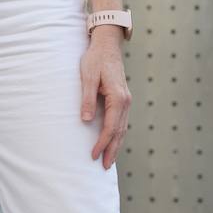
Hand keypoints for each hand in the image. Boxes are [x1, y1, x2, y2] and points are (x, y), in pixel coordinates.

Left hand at [81, 27, 130, 168]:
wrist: (107, 45)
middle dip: (112, 150)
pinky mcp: (123, 99)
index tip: (94, 155)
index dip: (102, 143)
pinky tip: (113, 141)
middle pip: (120, 132)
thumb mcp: (87, 77)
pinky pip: (122, 121)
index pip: (111, 127)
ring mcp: (126, 101)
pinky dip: (118, 134)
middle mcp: (126, 101)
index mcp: (118, 98)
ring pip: (123, 128)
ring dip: (116, 145)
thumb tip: (87, 121)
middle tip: (105, 167)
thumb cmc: (95, 59)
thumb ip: (87, 98)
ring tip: (109, 160)